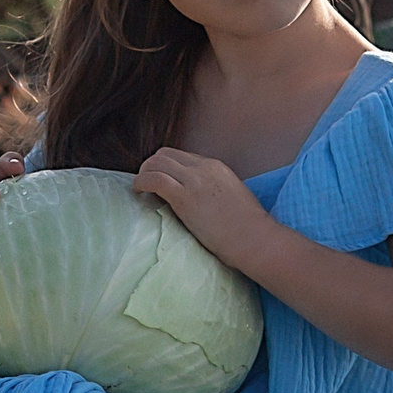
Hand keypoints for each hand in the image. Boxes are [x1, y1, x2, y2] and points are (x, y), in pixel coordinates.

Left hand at [131, 147, 276, 269]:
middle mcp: (203, 168)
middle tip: (144, 182)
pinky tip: (138, 191)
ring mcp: (194, 181)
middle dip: (150, 166)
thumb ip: (214, 189)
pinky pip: (155, 180)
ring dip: (143, 173)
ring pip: (156, 163)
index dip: (166, 167)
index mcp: (215, 166)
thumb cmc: (247, 226)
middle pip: (164, 154)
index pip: (181, 156)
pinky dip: (141, 183)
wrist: (254, 238)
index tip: (159, 180)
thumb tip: (198, 199)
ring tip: (139, 188)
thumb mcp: (231, 195)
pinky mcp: (185, 197)